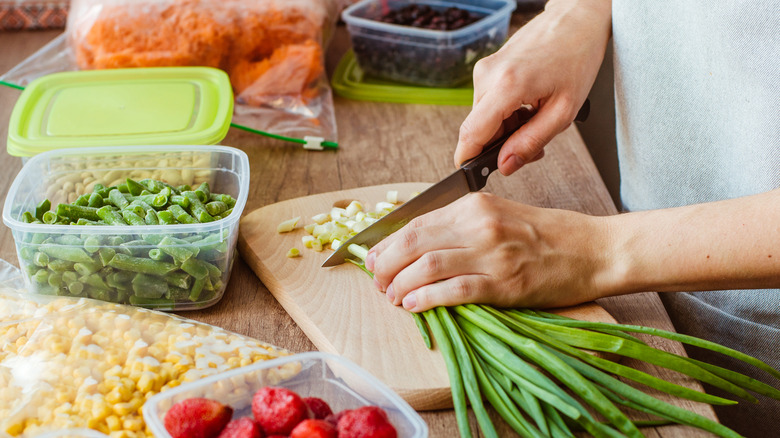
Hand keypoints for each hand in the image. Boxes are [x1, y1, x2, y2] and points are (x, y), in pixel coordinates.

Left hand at [365, 193, 613, 311]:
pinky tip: (414, 306)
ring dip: (400, 285)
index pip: (415, 222)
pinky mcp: (505, 284)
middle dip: (385, 265)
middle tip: (376, 282)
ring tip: (392, 297)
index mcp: (474, 204)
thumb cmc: (548, 234)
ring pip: (426, 266)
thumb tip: (418, 245)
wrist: (595, 249)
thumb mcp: (500, 214)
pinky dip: (426, 299)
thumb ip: (461, 225)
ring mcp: (492, 253)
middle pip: (413, 243)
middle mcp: (479, 224)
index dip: (387, 244)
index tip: (373, 259)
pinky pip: (454, 291)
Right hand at [455, 0, 610, 174]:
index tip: (471, 175)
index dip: (468, 159)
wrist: (576, 21)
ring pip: (483, 118)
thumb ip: (531, 142)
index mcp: (507, 86)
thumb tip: (505, 165)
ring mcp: (485, 69)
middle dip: (500, 144)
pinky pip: (487, 103)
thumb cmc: (576, 58)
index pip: (472, 134)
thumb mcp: (563, 111)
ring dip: (505, 128)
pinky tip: (528, 105)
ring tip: (536, 118)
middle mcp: (488, 75)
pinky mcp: (487, 67)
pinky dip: (505, 113)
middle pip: (478, 129)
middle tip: (533, 145)